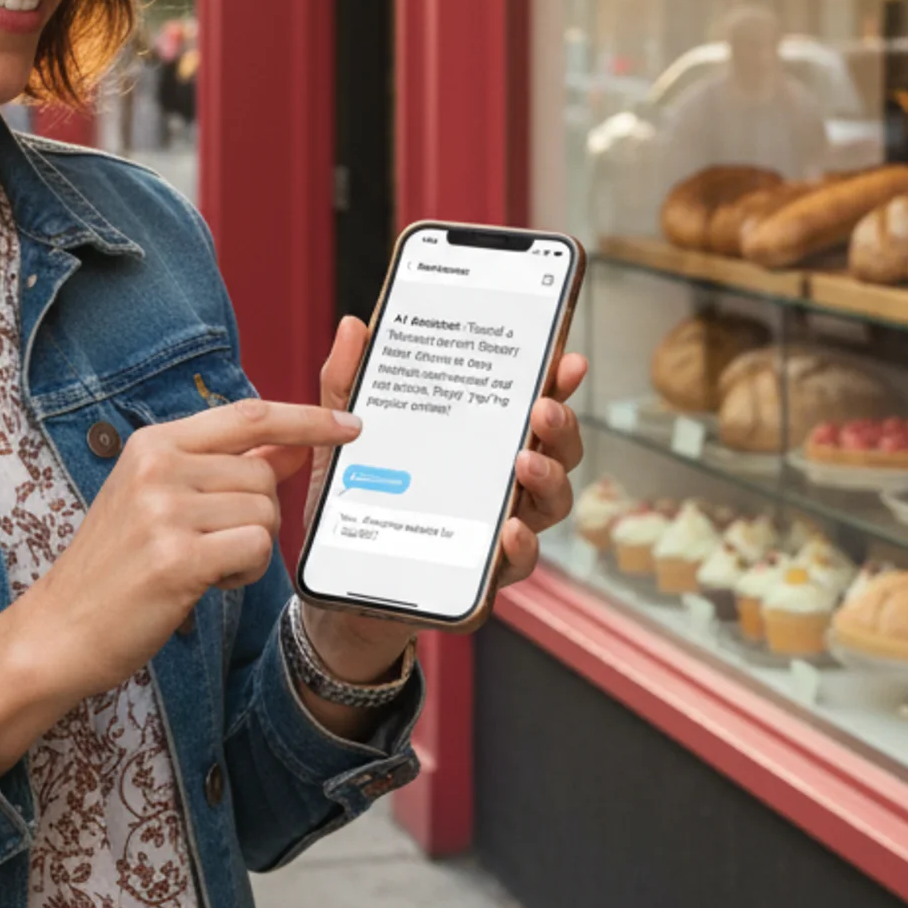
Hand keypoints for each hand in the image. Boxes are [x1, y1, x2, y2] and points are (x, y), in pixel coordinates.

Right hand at [0, 399, 359, 771]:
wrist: (58, 630)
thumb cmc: (116, 567)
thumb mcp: (161, 498)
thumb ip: (228, 466)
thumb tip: (296, 440)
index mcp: (155, 444)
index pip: (249, 414)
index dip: (306, 416)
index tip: (348, 424)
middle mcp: (159, 466)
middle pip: (264, 474)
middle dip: (261, 514)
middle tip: (216, 544)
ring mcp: (164, 510)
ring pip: (265, 513)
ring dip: (252, 548)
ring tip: (204, 566)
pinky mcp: (176, 557)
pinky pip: (257, 548)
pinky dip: (246, 571)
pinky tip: (208, 583)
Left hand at [298, 315, 589, 680]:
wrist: (340, 580)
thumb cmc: (358, 497)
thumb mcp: (344, 435)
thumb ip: (348, 382)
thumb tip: (355, 326)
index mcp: (482, 437)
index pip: (531, 402)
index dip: (557, 382)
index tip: (567, 360)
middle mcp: (503, 478)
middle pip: (557, 448)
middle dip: (560, 425)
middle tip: (542, 409)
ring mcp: (502, 522)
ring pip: (553, 501)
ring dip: (548, 477)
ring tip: (525, 463)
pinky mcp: (488, 571)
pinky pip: (522, 559)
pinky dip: (523, 543)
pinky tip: (510, 528)